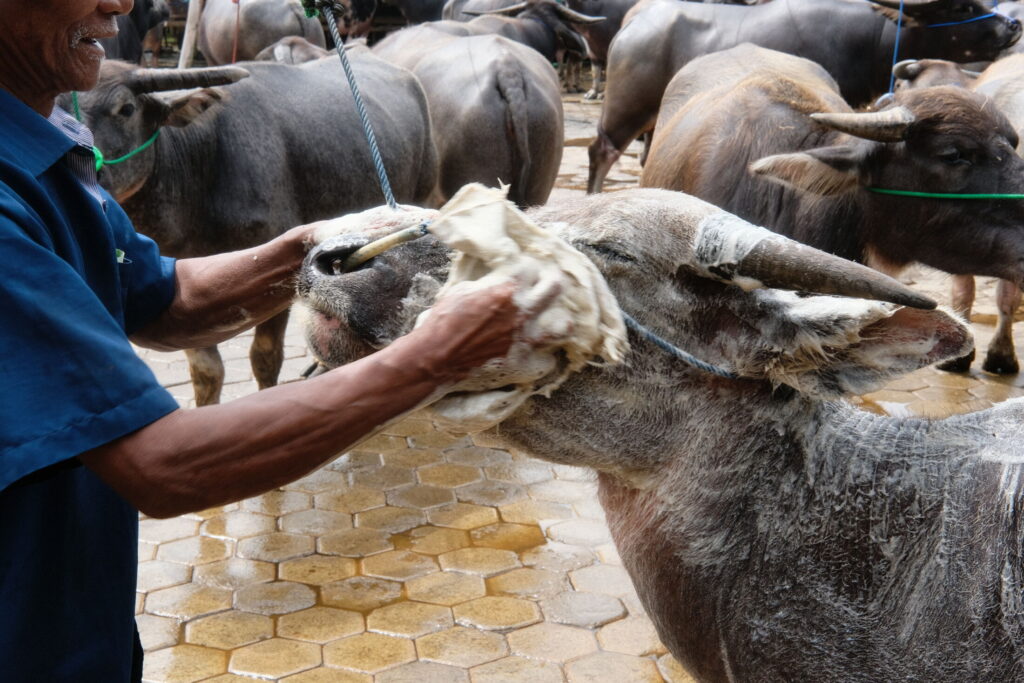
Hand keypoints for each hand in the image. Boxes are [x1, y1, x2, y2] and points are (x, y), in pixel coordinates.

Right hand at [410, 275, 561, 381]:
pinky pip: (546, 360)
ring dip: (557, 321)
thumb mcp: (462, 290)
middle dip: (550, 282)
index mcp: (506, 289)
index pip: (531, 267)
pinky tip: (534, 353)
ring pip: (563, 326)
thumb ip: (487, 283)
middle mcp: (522, 311)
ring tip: (550, 320)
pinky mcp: (521, 360)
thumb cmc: (443, 321)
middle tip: (541, 286)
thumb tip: (497, 278)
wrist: (436, 357)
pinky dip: (541, 357)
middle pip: (555, 287)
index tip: (520, 271)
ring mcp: (525, 338)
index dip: (524, 267)